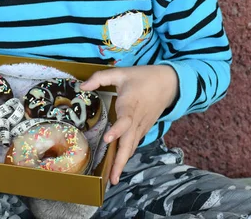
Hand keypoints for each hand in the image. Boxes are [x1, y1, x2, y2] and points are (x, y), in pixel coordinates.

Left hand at [81, 65, 177, 184]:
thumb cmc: (143, 77)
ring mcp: (141, 126)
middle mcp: (136, 120)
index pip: (124, 121)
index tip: (108, 139)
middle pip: (129, 143)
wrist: (169, 83)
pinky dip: (127, 155)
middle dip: (120, 161)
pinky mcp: (143, 129)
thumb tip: (81, 86)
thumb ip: (100, 78)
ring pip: (132, 147)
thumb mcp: (121, 72)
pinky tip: (118, 165)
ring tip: (113, 178)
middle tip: (112, 178)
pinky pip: (134, 143)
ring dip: (123, 162)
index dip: (117, 130)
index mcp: (130, 105)